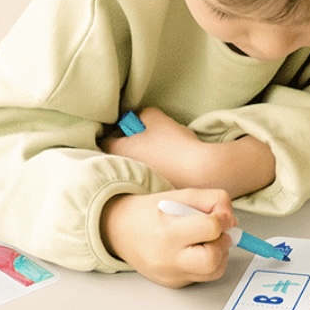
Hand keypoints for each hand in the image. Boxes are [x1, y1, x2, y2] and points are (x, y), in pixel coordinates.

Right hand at [100, 188, 235, 286]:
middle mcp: (167, 258)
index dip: (221, 219)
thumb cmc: (151, 212)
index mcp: (167, 232)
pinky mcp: (176, 284)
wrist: (120, 231)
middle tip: (216, 233)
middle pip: (213, 258)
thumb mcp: (181, 195)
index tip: (218, 215)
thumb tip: (232, 221)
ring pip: (215, 271)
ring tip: (206, 240)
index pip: (210, 228)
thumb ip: (212, 200)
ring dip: (220, 253)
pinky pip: (204, 276)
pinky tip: (197, 250)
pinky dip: (208, 263)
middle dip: (222, 242)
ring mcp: (172, 275)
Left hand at [103, 106, 276, 197]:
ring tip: (163, 155)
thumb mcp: (156, 118)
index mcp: (118, 150)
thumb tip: (139, 118)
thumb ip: (142, 115)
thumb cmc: (176, 143)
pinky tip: (172, 169)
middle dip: (130, 148)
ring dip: (144, 161)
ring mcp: (137, 186)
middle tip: (148, 140)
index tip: (130, 128)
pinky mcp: (153, 195)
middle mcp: (123, 171)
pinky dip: (157, 173)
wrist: (203, 172)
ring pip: (136, 169)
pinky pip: (149, 180)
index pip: (106, 138)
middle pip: (121, 156)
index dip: (117, 131)